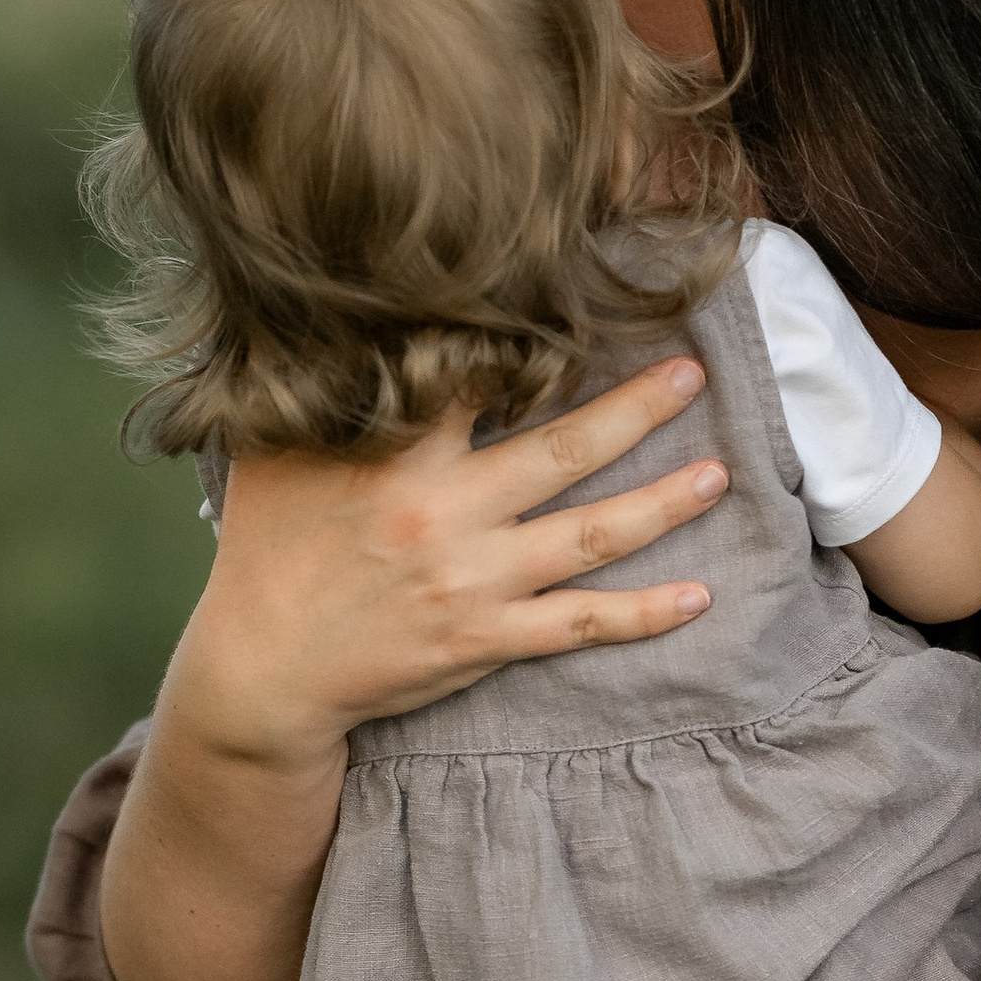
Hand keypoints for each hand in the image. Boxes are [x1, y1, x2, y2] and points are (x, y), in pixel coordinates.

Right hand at [99, 354, 726, 980]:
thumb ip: (312, 389)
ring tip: (717, 474)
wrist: (263, 671)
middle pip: (561, 451)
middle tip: (694, 375)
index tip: (596, 310)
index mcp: (396, 456)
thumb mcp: (274, 455)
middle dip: (635, 410)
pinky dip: (643, 615)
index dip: (539, 345)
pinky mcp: (486, 639)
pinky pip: (580, 625)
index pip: (479, 381)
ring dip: (661, 504)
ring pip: (588, 536)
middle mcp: (444, 514)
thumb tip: (334, 316)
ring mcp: (472, 582)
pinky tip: (698, 597)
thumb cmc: (269, 551)